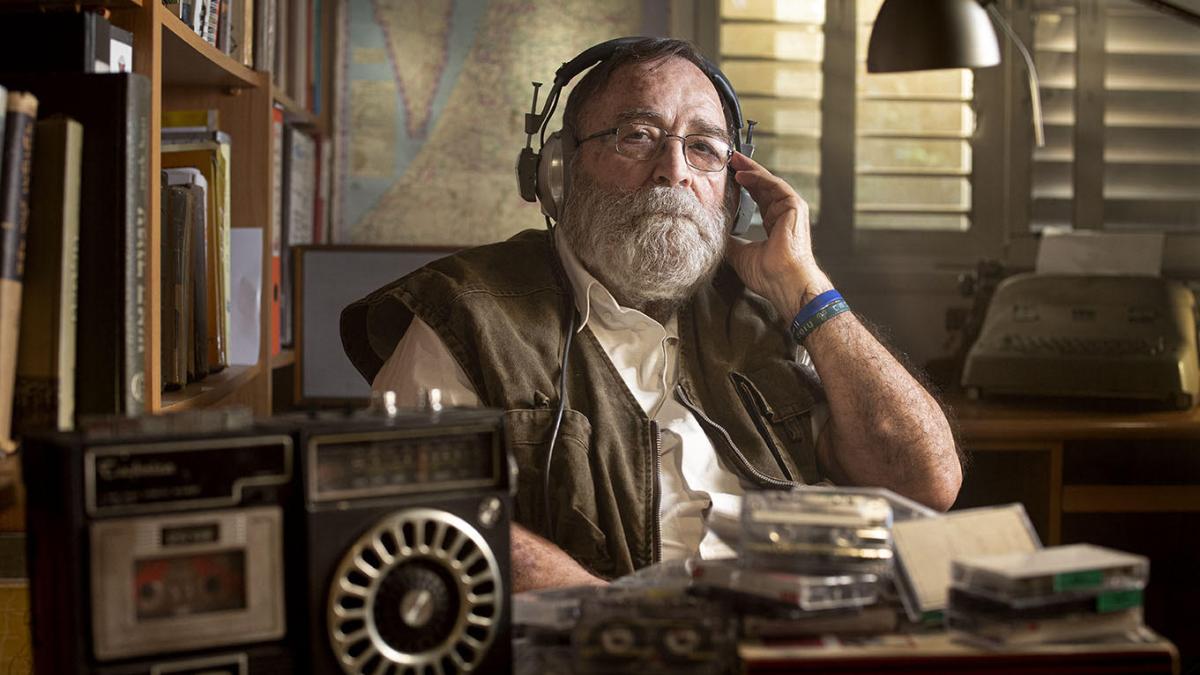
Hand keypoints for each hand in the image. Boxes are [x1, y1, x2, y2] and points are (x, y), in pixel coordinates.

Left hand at [725, 152, 832, 318]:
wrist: (785, 282)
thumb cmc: (769, 275)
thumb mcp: (742, 254)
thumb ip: (732, 242)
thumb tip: (715, 235)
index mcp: (775, 225)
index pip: (759, 199)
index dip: (745, 187)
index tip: (730, 177)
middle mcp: (784, 215)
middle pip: (763, 187)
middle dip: (747, 172)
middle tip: (730, 160)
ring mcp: (791, 210)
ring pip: (768, 183)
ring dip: (751, 171)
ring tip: (734, 161)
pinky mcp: (794, 207)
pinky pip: (775, 185)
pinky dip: (759, 178)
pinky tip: (743, 174)